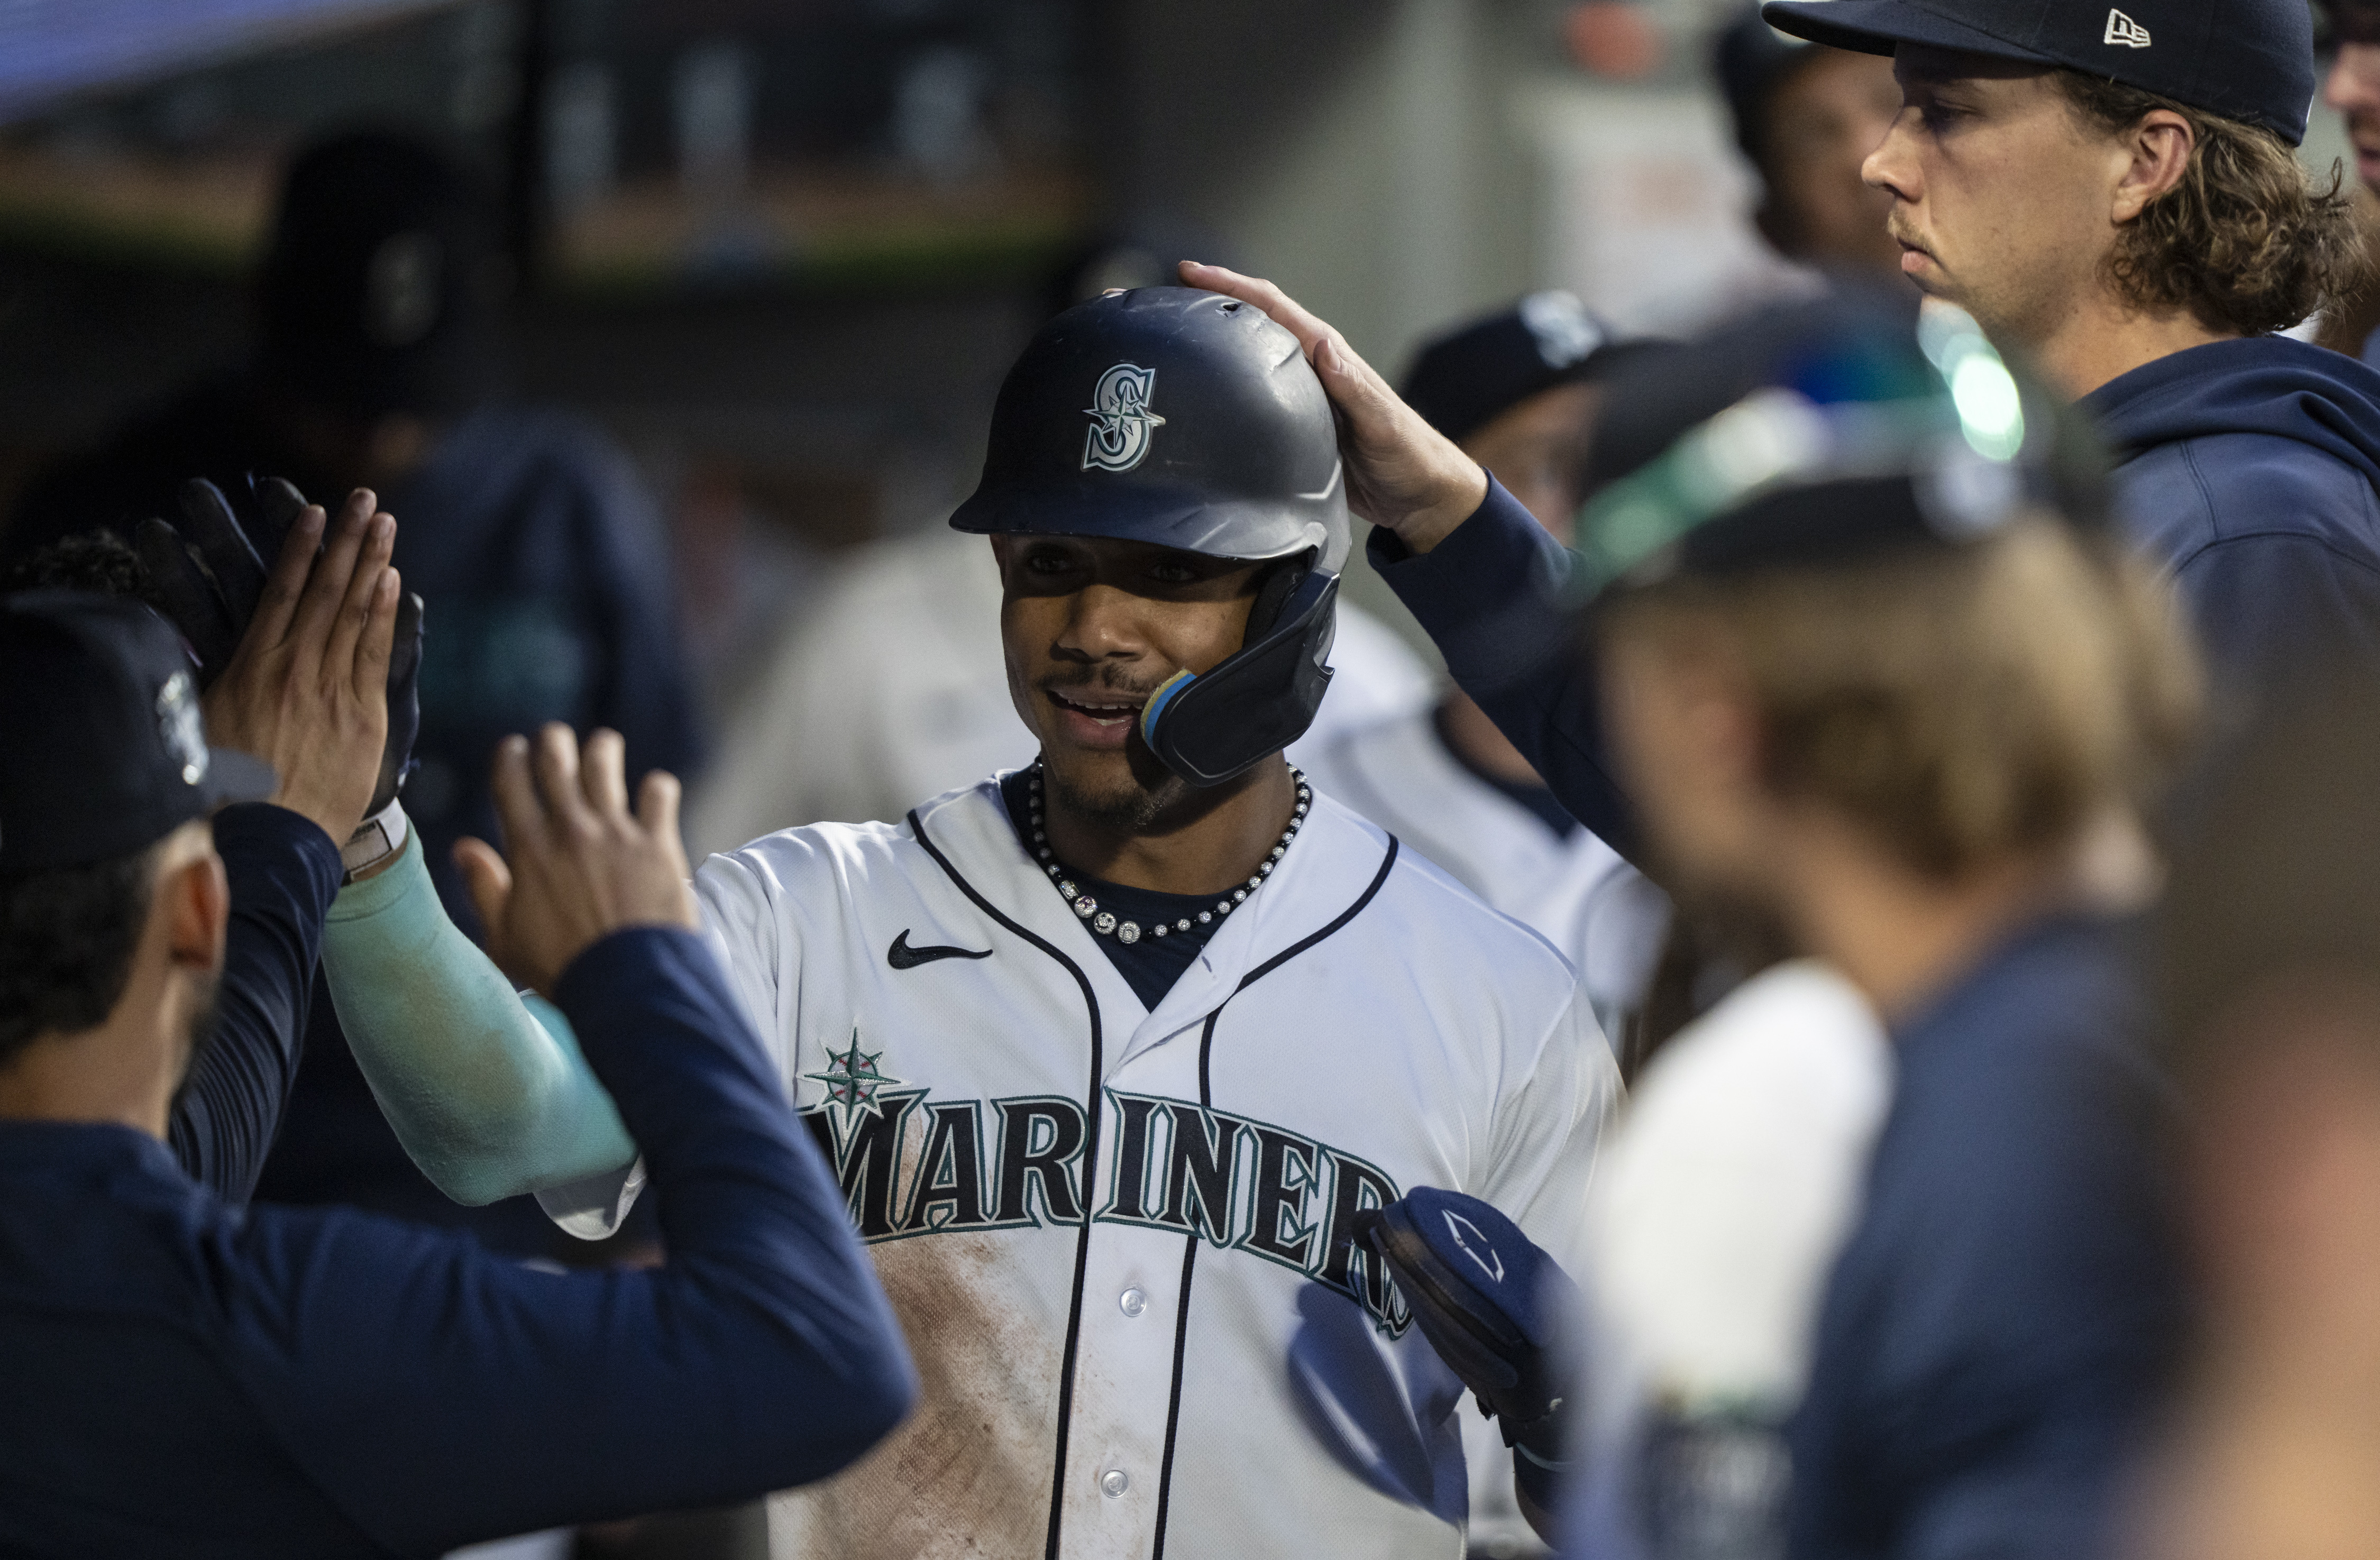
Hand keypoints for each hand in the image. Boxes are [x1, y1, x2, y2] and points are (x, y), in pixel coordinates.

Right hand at [140, 476, 423, 818]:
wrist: (269, 840)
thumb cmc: (233, 790)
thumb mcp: (211, 724)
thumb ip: (225, 681)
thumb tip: (216, 649)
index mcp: (252, 667)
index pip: (280, 592)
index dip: (301, 549)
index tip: (315, 513)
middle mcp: (293, 669)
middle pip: (324, 591)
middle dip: (347, 542)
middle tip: (366, 499)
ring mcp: (330, 689)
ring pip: (353, 613)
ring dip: (372, 563)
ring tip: (386, 523)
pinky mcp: (362, 715)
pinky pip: (375, 653)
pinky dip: (384, 614)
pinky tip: (393, 580)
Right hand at [453, 725, 697, 997]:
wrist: (626, 986)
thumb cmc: (561, 969)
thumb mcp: (505, 938)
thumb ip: (483, 889)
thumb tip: (463, 848)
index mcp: (529, 849)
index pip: (511, 780)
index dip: (510, 756)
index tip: (514, 750)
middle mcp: (571, 830)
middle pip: (555, 758)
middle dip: (552, 741)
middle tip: (555, 741)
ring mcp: (617, 833)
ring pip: (605, 762)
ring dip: (601, 749)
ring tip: (602, 749)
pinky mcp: (658, 843)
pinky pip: (660, 791)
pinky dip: (657, 788)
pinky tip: (653, 796)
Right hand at [1179, 260, 1487, 552]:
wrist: (1418, 497)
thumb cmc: (1408, 456)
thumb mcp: (1382, 422)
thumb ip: (1353, 387)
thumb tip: (1322, 347)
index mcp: (1327, 356)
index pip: (1271, 307)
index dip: (1230, 286)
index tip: (1189, 273)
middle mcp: (1308, 368)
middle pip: (1249, 325)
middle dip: (1206, 305)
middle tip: (1159, 300)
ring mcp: (1297, 396)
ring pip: (1244, 360)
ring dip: (1209, 345)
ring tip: (1165, 339)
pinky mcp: (1292, 426)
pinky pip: (1249, 398)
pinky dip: (1222, 388)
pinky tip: (1196, 398)